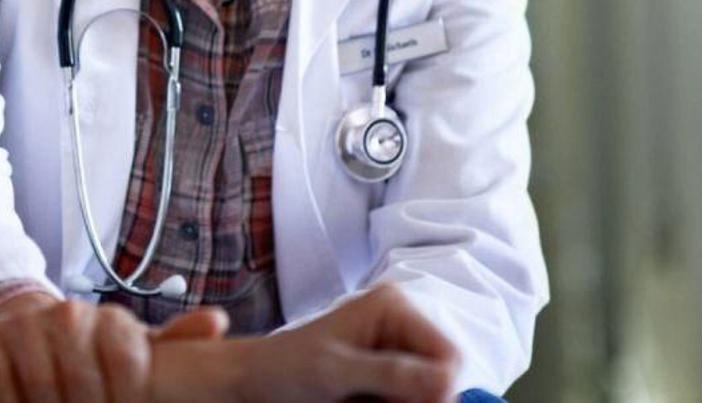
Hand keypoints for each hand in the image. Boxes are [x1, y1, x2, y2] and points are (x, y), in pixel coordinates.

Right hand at [0, 290, 228, 402]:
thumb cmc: (93, 345)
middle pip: (81, 382)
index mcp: (112, 322)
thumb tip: (218, 324)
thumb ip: (176, 341)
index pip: (127, 359)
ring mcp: (27, 326)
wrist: (28, 320)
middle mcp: (70, 317)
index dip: (127, 396)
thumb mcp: (135, 344)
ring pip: (40, 386)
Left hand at [162, 283, 457, 402]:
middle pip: (442, 381)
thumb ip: (388, 372)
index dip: (438, 390)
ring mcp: (395, 354)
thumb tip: (445, 380)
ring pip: (427, 398)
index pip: (449, 357)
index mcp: (393, 307)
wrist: (252, 383)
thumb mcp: (334, 371)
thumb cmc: (284, 368)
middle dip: (415, 401)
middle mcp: (401, 326)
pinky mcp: (387, 379)